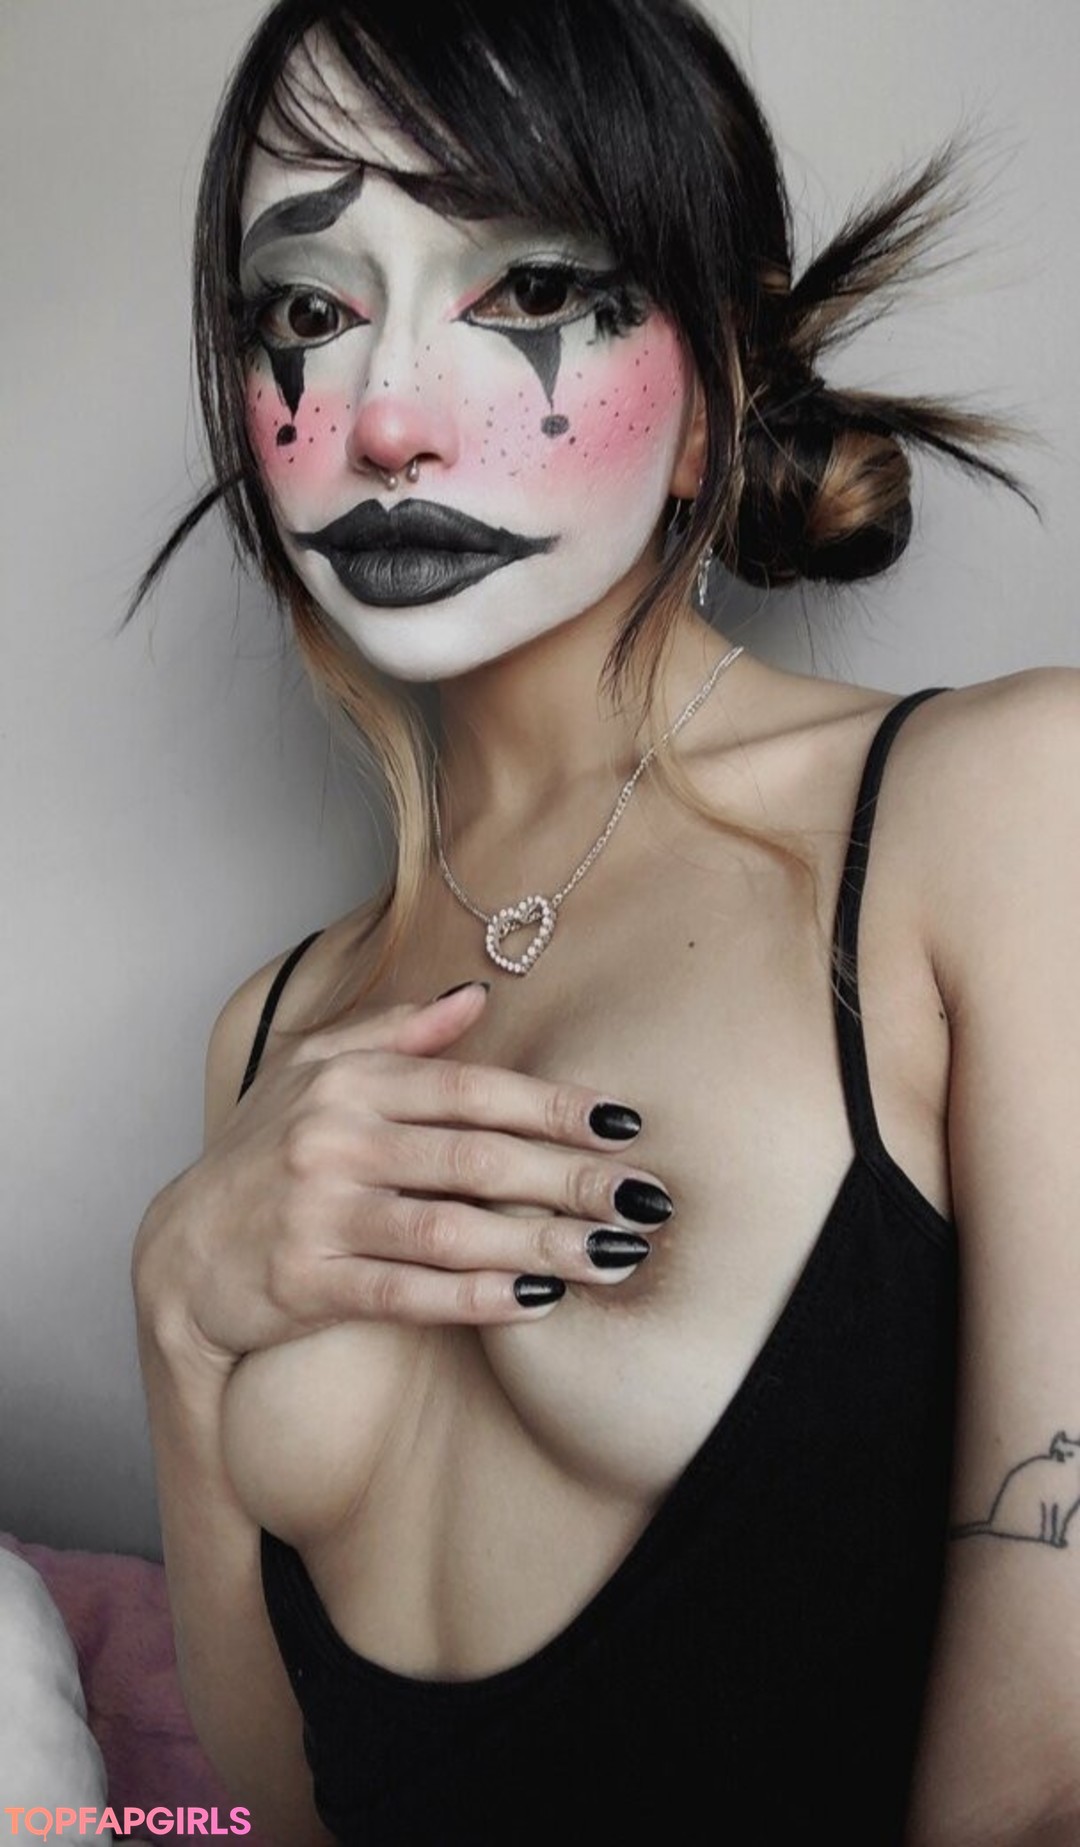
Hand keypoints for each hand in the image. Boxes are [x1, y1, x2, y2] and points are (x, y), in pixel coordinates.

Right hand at [132, 982, 673, 1371]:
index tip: (625, 1126)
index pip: (472, 1089)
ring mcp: (321, 1213)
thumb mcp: (312, 1073)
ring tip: (614, 1257)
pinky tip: (539, 1302)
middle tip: (646, 1200)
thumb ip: (395, 1034)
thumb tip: (476, 997)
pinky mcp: (309, 1282)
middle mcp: (336, 1139)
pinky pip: (409, 1292)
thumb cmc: (261, 1156)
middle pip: (477, 1159)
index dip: (554, 1107)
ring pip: (453, 1230)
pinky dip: (478, 1298)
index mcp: (349, 1082)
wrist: (177, 1255)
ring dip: (543, 1245)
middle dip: (571, 1180)